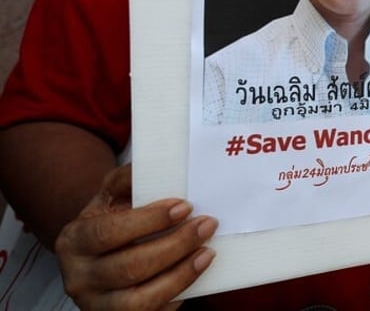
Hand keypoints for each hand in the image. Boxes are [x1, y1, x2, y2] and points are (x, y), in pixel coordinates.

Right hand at [55, 163, 217, 309]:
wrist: (96, 257)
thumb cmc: (111, 221)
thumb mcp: (110, 197)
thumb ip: (127, 179)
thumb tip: (158, 160)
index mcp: (74, 241)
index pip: (109, 232)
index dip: (148, 221)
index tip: (185, 207)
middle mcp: (79, 278)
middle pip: (129, 268)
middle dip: (175, 246)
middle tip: (207, 225)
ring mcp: (98, 305)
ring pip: (140, 300)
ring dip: (180, 275)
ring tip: (207, 253)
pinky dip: (176, 295)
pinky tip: (195, 274)